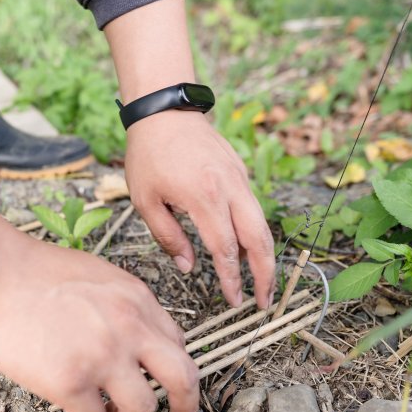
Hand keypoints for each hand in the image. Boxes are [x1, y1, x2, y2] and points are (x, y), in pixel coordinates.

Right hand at [0, 238, 198, 411]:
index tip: (167, 383)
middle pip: (183, 378)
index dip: (174, 369)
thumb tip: (135, 341)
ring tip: (107, 411)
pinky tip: (75, 411)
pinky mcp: (71, 382)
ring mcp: (102, 357)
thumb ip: (124, 307)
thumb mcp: (99, 277)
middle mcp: (130, 329)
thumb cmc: (33, 273)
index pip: (177, 344)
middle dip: (186, 405)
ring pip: (142, 408)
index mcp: (138, 301)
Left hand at [125, 110, 276, 308]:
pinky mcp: (240, 171)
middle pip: (258, 239)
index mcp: (205, 198)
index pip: (226, 249)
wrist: (164, 110)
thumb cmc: (148, 154)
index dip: (232, 279)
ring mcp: (239, 178)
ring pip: (261, 223)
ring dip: (265, 255)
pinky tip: (248, 248)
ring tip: (263, 281)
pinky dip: (255, 231)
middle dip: (265, 274)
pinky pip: (252, 207)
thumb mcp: (146, 200)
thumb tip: (188, 266)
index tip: (234, 300)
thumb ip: (168, 236)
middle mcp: (230, 188)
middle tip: (265, 301)